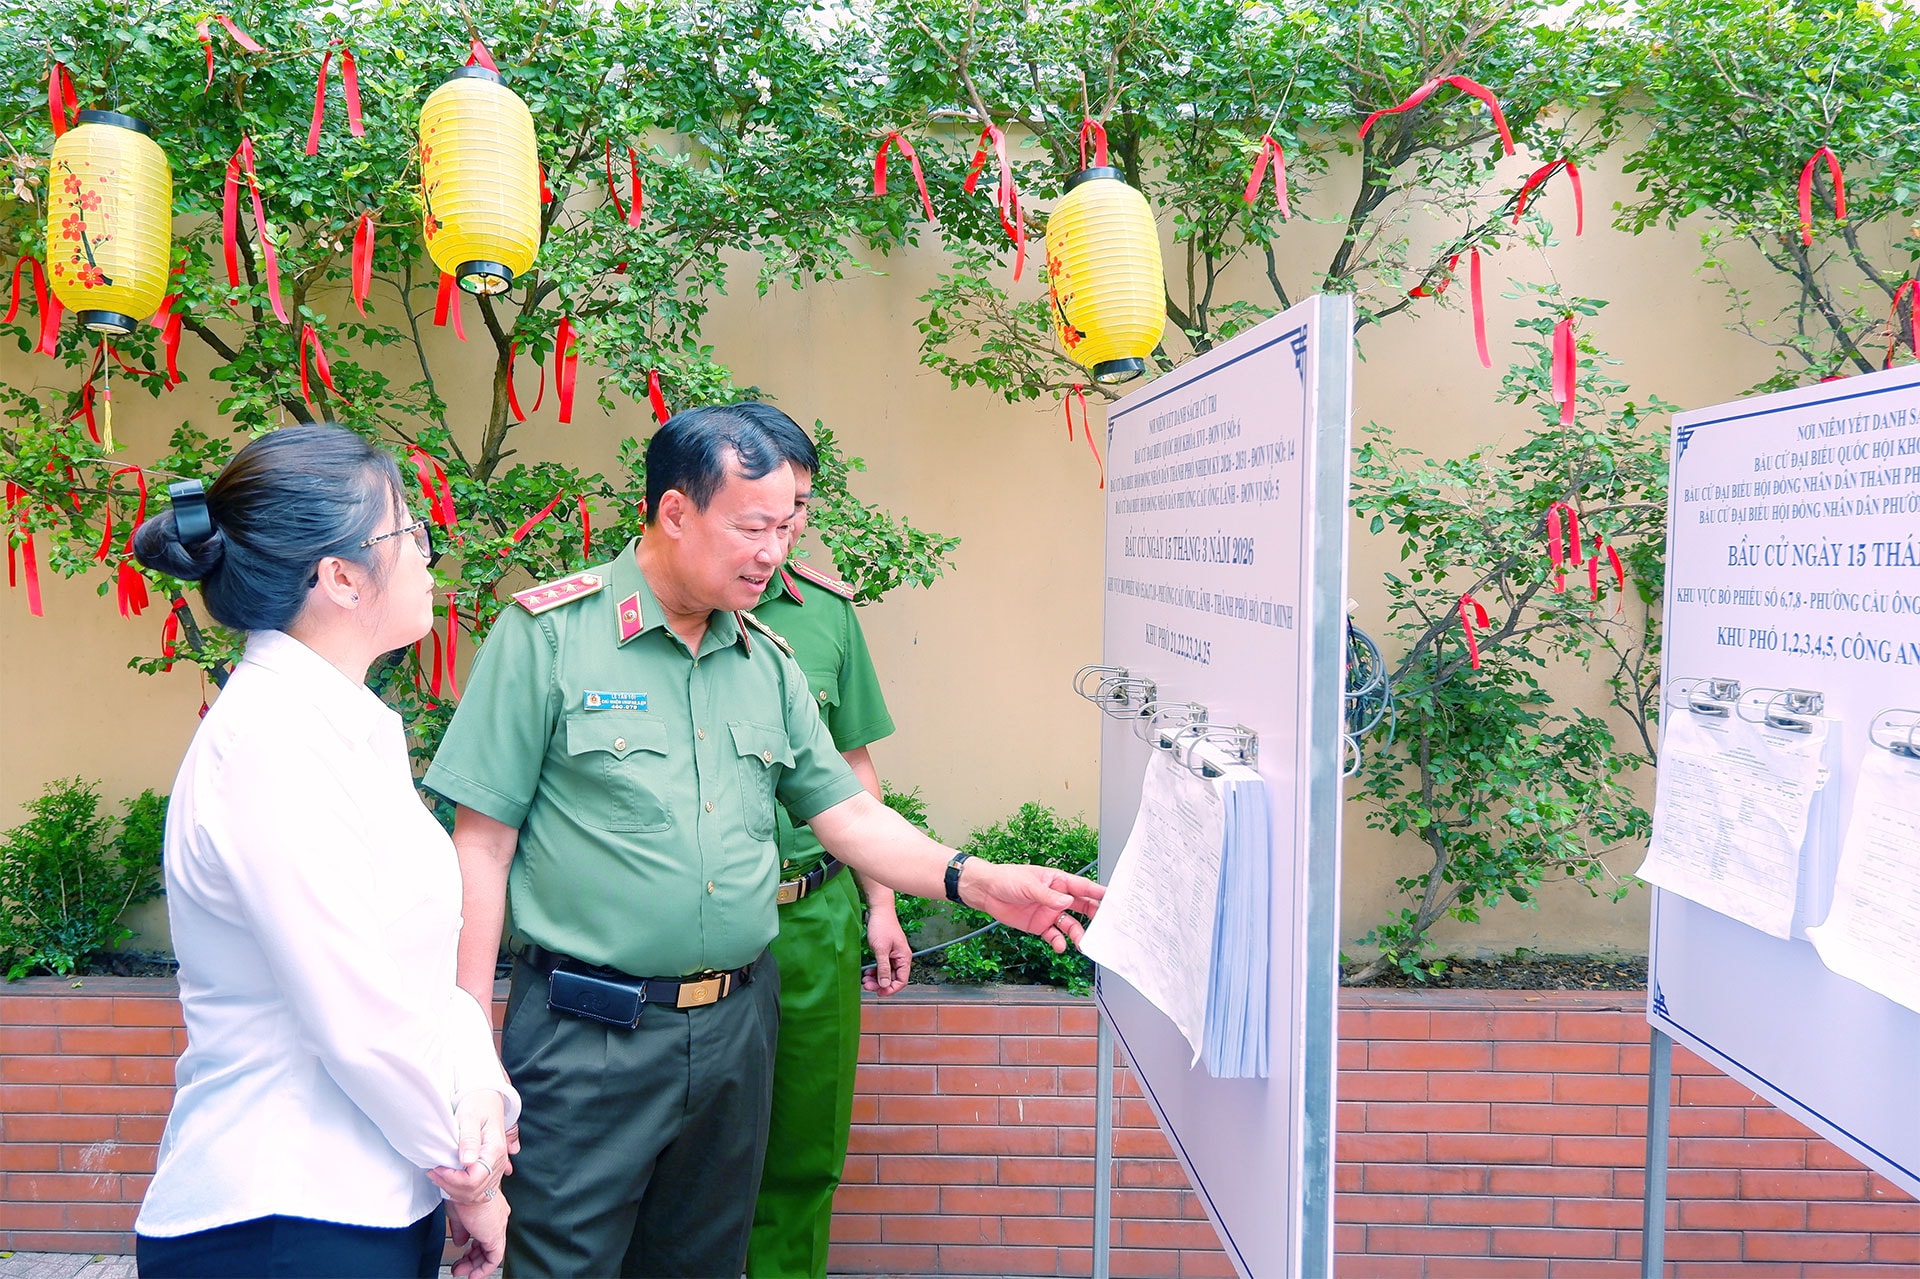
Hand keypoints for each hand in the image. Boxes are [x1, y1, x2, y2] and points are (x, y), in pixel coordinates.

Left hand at [429, 1090, 509, 1203]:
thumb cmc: (478, 1106)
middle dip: (450, 1185)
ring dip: (454, 1190)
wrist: (488, 1100)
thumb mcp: (470, 1117)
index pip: (474, 1179)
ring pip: (476, 1195)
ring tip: (439, 1176)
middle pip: (474, 1191)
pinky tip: (450, 1181)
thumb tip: (467, 1162)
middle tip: (433, 1172)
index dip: (453, 1179)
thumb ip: (469, 1140)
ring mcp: (497, 1169)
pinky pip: (479, 1192)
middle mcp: (499, 1163)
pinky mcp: (492, 1171)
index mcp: (494, 1151)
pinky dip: (462, 1192)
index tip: (438, 1168)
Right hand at [445, 1191, 508, 1278]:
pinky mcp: (495, 1236)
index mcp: (490, 1211)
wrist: (469, 1188)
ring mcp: (497, 1227)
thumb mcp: (458, 1214)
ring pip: (491, 1253)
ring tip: (461, 1270)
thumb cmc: (463, 1193)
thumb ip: (460, 1230)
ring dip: (474, 1265)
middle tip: (459, 1266)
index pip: (484, 1233)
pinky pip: (494, 1258)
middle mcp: (497, 1219)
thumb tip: (460, 1242)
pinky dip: (484, 1269)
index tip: (462, 1253)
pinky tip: (473, 1274)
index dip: (472, 1246)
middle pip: (487, 1245)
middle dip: (471, 1259)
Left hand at [863, 908, 912, 994]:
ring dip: (876, 978)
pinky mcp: (886, 952)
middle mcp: (901, 958)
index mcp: (904, 958)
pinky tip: (867, 972)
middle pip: (893, 978)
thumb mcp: (881, 949)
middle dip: (880, 984)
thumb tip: (885, 984)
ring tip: (865, 980)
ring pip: (886, 973)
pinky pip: (882, 966)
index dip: (891, 989)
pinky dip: (875, 971)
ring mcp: (893, 955)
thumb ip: (883, 968)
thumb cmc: (882, 926)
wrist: (878, 910)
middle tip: (867, 985)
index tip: (879, 993)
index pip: (902, 980)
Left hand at [960, 862, 1102, 952]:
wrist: (986, 892)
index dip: (1098, 893)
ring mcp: (1049, 912)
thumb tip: (1067, 902)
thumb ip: (1048, 896)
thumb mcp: (1028, 885)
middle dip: (1094, 916)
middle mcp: (1056, 898)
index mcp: (1057, 881)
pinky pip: (1054, 935)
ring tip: (1082, 943)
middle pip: (1082, 907)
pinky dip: (1058, 942)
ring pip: (1070, 924)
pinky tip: (1059, 946)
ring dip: (1077, 934)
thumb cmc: (1006, 879)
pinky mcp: (1039, 925)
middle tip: (1104, 926)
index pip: (1082, 887)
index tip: (1113, 899)